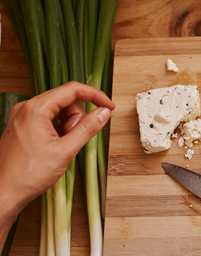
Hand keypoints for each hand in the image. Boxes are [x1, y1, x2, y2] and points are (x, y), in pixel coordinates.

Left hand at [0, 82, 113, 225]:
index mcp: (35, 109)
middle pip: (65, 100)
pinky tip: (54, 146)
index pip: (73, 90)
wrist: (3, 193)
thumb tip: (104, 113)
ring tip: (61, 146)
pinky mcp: (21, 127)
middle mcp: (26, 108)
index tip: (108, 107)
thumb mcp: (66, 150)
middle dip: (76, 117)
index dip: (95, 96)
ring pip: (56, 110)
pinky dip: (57, 129)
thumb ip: (88, 128)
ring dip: (67, 125)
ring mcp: (21, 117)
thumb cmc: (28, 175)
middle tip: (73, 138)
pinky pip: (46, 119)